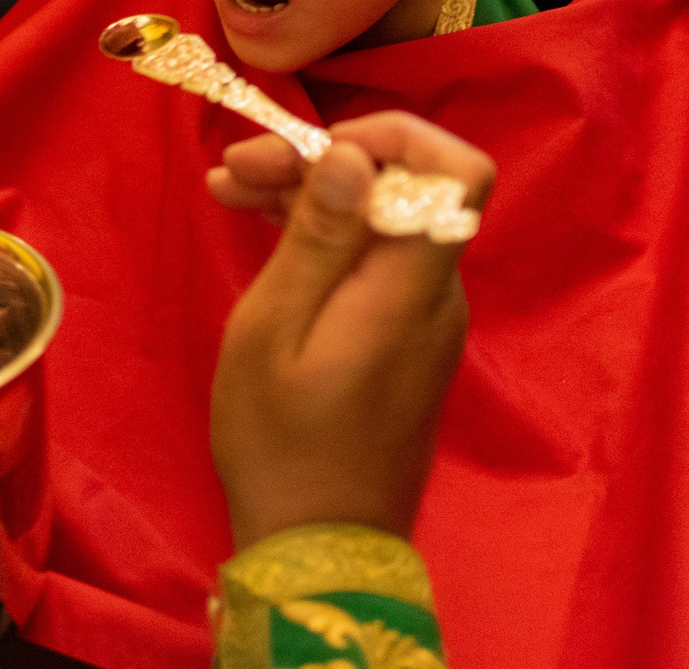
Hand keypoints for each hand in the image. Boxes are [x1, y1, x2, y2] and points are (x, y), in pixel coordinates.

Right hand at [208, 114, 495, 547]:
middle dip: (324, 160)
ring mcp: (424, 318)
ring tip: (229, 190)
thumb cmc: (282, 443)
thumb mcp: (274, 332)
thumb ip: (318, 239)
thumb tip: (352, 155)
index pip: (459, 170)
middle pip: (407, 187)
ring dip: (314, 195)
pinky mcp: (404, 339)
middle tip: (235, 169)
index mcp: (413, 286)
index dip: (395, 137)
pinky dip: (325, 236)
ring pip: (384, 220)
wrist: (320, 551)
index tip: (316, 148)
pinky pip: (376, 260)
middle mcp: (436, 292)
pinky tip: (261, 229)